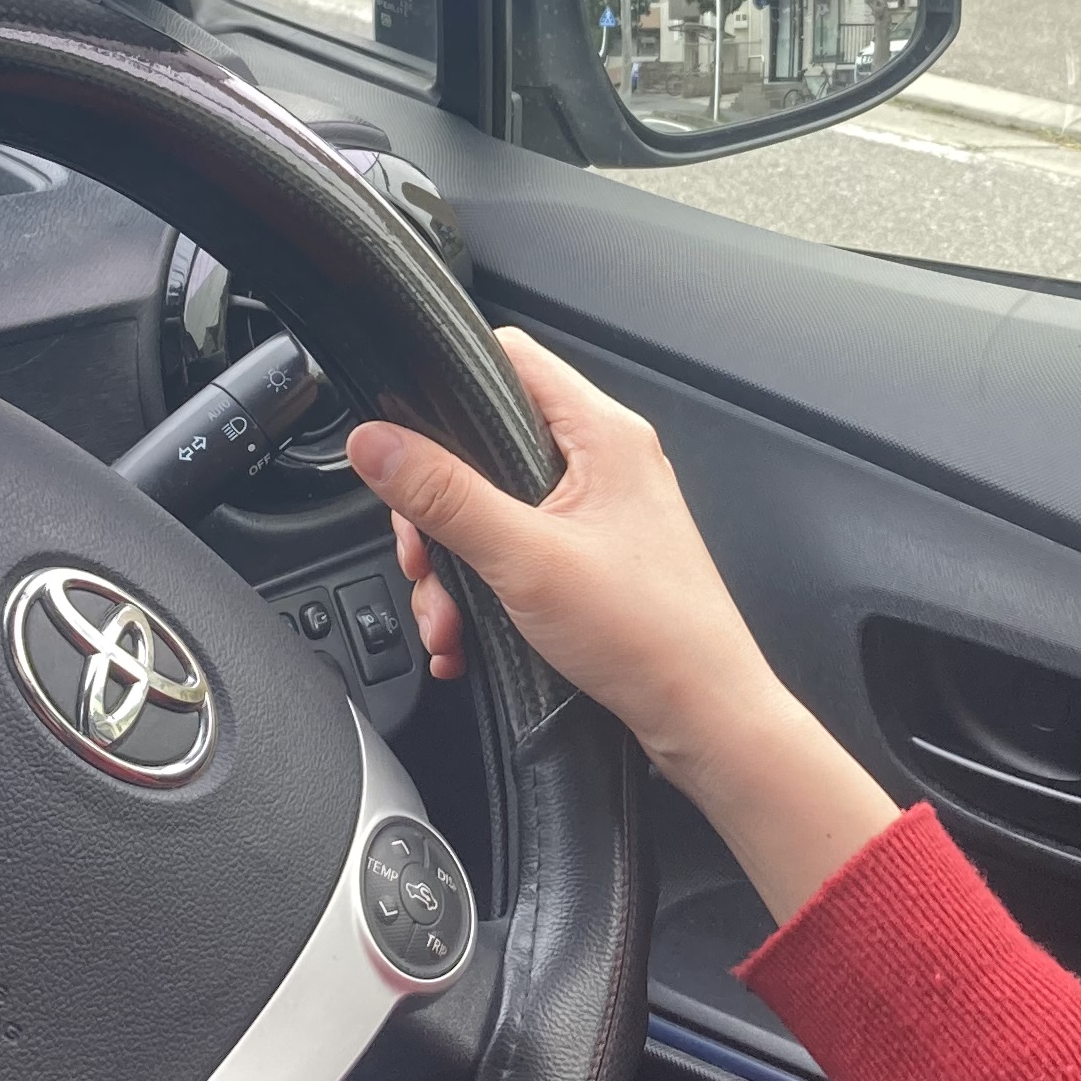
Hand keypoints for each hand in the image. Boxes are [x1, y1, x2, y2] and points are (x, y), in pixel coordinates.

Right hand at [347, 329, 895, 921]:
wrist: (704, 720)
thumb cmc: (651, 637)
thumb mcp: (525, 559)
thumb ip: (445, 496)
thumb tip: (376, 442)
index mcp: (603, 434)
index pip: (509, 360)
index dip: (444, 387)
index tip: (400, 440)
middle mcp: (604, 463)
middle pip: (483, 447)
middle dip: (435, 514)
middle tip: (421, 559)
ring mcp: (598, 514)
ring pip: (490, 511)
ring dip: (452, 569)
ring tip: (447, 621)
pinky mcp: (591, 561)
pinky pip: (513, 555)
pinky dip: (480, 595)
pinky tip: (466, 640)